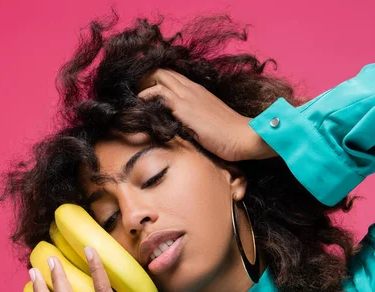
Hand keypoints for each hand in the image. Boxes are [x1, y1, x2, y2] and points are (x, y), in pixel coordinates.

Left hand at [138, 69, 277, 160]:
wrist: (243, 136)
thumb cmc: (228, 134)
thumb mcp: (206, 122)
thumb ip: (193, 117)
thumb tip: (178, 123)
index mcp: (197, 90)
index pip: (172, 76)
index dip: (155, 77)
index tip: (141, 86)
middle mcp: (192, 88)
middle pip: (163, 71)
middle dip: (145, 77)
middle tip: (132, 88)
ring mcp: (188, 96)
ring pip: (159, 76)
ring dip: (142, 83)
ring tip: (131, 94)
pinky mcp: (184, 107)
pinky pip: (159, 93)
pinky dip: (146, 95)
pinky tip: (139, 103)